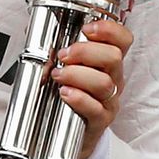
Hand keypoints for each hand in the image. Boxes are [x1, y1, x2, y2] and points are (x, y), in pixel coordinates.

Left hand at [51, 19, 133, 158]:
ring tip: (58, 75)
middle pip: (113, 57)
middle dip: (85, 51)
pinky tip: (64, 93)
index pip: (122, 40)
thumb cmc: (69, 91)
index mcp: (107, 61)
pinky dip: (78, 98)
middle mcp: (113, 79)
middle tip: (64, 55)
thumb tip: (36, 33)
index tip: (87, 28)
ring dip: (76, 75)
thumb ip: (57, 48)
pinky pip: (95, 108)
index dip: (110, 30)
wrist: (67, 130)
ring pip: (104, 83)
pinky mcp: (101, 120)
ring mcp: (109, 100)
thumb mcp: (68, 67)